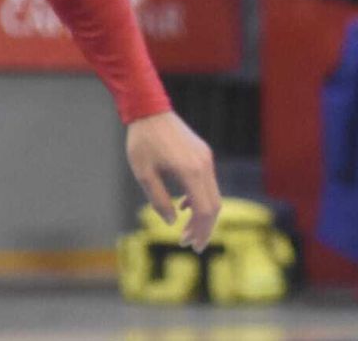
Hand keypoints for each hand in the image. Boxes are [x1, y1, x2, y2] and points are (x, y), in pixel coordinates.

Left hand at [125, 111, 221, 252]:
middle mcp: (204, 165)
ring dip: (203, 215)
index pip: (204, 209)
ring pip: (213, 194)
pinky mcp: (203, 154)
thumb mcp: (144, 175)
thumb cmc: (143, 142)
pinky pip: (208, 182)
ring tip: (187, 231)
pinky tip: (185, 206)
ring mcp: (206, 159)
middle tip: (192, 246)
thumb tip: (172, 222)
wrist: (150, 111)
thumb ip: (159, 200)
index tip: (187, 244)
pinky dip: (201, 199)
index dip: (198, 230)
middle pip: (214, 205)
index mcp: (190, 171)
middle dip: (204, 228)